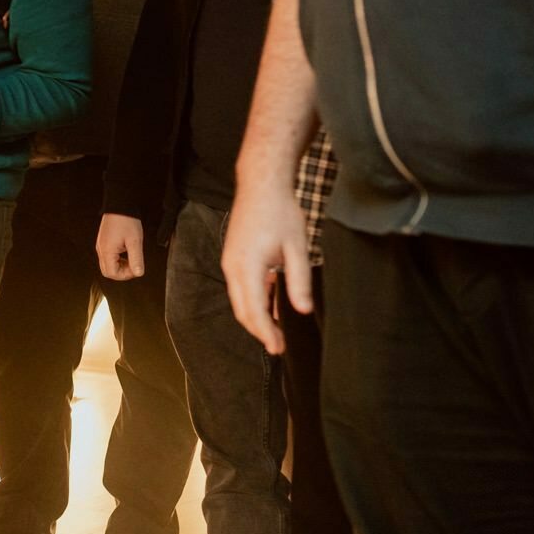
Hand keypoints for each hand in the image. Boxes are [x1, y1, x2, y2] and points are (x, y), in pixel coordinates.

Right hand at [97, 213, 146, 280]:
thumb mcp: (135, 241)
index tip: (135, 269)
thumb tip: (138, 273)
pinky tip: (125, 252)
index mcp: (107, 251)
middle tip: (133, 266)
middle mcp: (101, 249)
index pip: (112, 273)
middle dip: (121, 272)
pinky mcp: (104, 241)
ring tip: (130, 258)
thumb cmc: (126, 220)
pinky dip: (117, 259)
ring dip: (120, 266)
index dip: (125, 275)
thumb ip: (137, 259)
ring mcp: (101, 245)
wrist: (120, 205)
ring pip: (107, 264)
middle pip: (108, 271)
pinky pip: (108, 256)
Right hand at [221, 177, 313, 355]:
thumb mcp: (297, 247)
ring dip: (256, 317)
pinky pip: (241, 287)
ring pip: (240, 300)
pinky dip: (254, 301)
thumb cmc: (281, 212)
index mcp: (247, 266)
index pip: (254, 310)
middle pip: (242, 310)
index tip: (279, 348)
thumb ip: (299, 281)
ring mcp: (230, 261)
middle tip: (278, 346)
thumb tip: (303, 311)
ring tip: (276, 331)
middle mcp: (233, 266)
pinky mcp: (233, 256)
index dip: (266, 333)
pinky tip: (272, 306)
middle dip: (259, 331)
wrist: (261, 185)